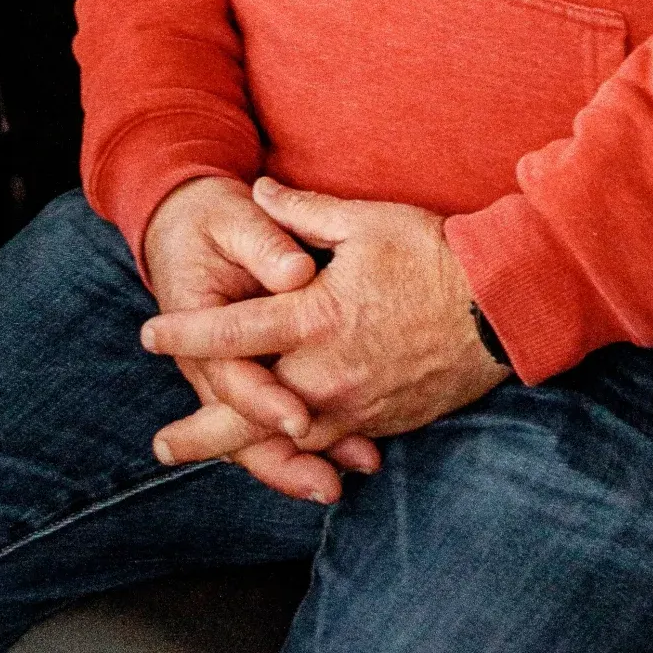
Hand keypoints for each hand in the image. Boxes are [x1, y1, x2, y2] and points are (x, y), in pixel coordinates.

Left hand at [142, 181, 501, 450]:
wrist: (503, 306)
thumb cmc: (433, 256)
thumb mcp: (364, 222)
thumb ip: (303, 214)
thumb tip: (262, 191)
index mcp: (315, 318)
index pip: (233, 332)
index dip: (186, 335)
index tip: (149, 336)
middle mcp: (328, 372)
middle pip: (249, 411)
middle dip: (201, 432)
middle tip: (161, 447)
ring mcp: (356, 404)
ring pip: (287, 440)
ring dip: (243, 451)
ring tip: (209, 458)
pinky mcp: (383, 420)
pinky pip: (330, 446)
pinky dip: (297, 456)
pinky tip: (279, 461)